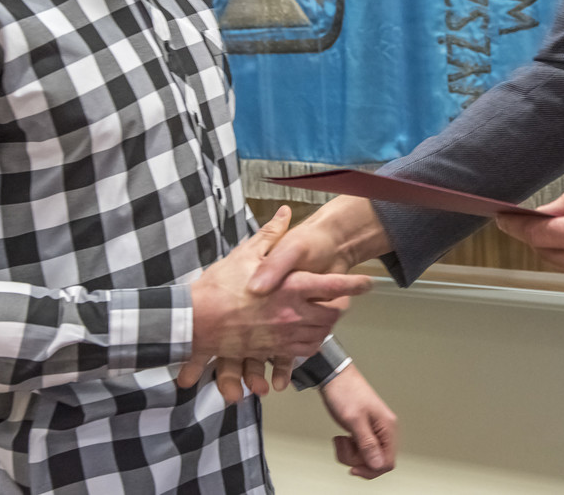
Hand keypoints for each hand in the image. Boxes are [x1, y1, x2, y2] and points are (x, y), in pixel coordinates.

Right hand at [180, 206, 371, 396]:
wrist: (196, 320)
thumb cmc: (220, 286)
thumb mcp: (246, 252)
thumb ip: (271, 233)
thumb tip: (285, 212)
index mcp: (291, 286)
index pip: (335, 285)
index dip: (356, 284)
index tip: (368, 282)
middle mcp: (293, 313)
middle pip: (334, 313)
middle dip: (342, 304)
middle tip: (341, 297)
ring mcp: (284, 335)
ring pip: (322, 333)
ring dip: (328, 324)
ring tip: (326, 313)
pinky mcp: (274, 350)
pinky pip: (304, 350)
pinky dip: (312, 341)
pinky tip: (308, 333)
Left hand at [319, 365, 397, 478]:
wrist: (334, 377)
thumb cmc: (345, 391)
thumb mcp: (354, 420)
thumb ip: (367, 444)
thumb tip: (379, 465)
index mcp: (387, 427)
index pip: (387, 462)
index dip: (370, 469)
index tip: (354, 468)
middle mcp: (384, 430)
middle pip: (375, 462)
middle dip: (356, 459)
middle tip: (345, 445)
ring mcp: (374, 431)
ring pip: (365, 458)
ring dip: (349, 453)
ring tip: (342, 439)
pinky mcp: (364, 431)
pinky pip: (359, 450)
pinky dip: (348, 448)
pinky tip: (343, 437)